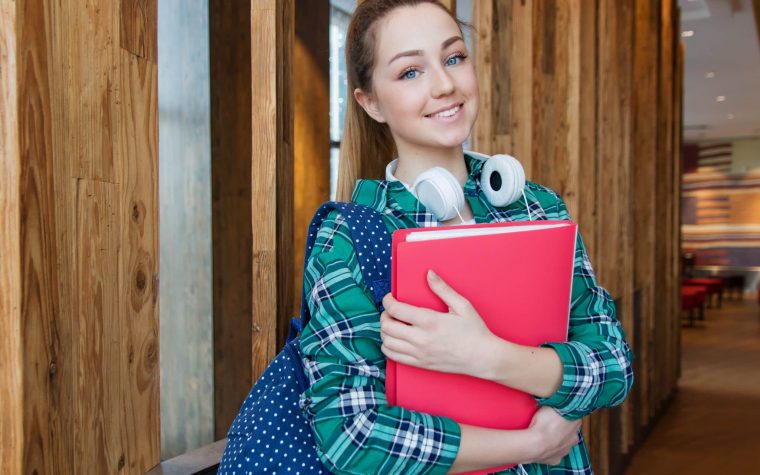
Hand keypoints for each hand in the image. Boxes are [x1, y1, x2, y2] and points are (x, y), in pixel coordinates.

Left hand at [379, 269, 499, 377]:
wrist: (482, 358)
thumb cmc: (475, 331)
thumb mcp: (462, 305)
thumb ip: (442, 288)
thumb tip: (429, 273)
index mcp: (429, 321)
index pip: (396, 310)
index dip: (387, 301)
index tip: (389, 298)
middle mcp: (421, 338)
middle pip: (387, 326)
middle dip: (384, 315)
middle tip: (390, 311)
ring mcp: (419, 353)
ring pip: (387, 342)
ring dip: (385, 331)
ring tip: (393, 325)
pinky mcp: (420, 364)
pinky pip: (393, 357)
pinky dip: (388, 347)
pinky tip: (395, 340)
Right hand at [526, 406, 581, 465]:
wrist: (535, 444)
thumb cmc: (543, 423)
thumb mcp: (550, 405)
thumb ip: (556, 402)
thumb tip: (559, 397)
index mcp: (575, 423)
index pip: (574, 416)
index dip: (566, 413)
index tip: (558, 411)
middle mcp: (574, 438)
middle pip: (570, 431)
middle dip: (563, 428)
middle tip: (550, 423)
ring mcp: (565, 450)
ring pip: (563, 443)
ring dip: (557, 439)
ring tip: (544, 435)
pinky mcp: (556, 459)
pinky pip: (554, 454)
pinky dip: (549, 450)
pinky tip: (542, 445)